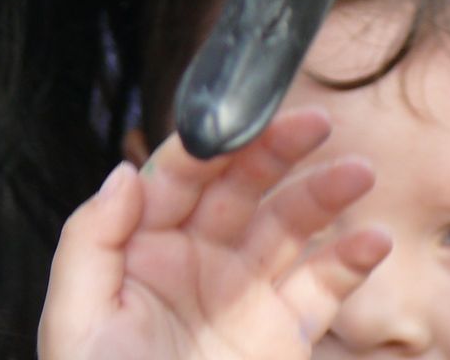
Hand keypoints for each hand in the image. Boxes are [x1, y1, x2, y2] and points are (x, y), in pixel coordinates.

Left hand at [38, 108, 389, 359]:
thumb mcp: (76, 326)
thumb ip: (90, 243)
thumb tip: (123, 173)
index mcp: (142, 253)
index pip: (180, 179)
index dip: (214, 143)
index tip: (248, 116)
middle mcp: (198, 263)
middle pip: (244, 187)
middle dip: (281, 149)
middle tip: (317, 124)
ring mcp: (247, 295)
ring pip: (293, 225)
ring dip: (328, 193)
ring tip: (360, 175)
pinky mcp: (287, 332)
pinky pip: (326, 284)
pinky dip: (354, 259)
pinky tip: (373, 241)